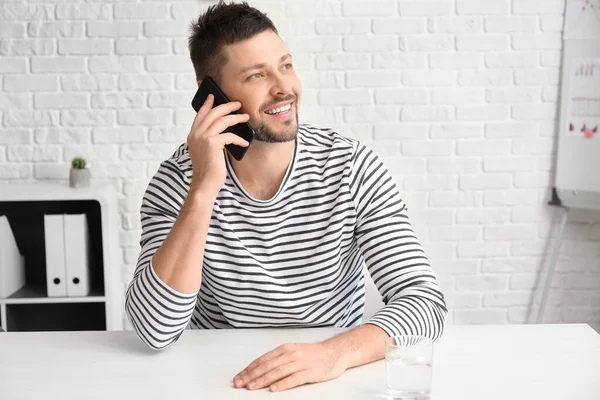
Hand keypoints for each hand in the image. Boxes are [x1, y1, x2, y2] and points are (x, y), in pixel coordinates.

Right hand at [187, 94, 249, 195]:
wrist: (204, 184)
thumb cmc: (208, 171)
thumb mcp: (206, 152)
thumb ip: (210, 140)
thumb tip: (224, 131)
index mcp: (193, 135)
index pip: (200, 115)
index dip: (207, 104)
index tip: (213, 96)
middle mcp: (196, 134)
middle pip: (213, 113)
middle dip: (226, 106)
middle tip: (238, 104)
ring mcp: (203, 138)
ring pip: (222, 120)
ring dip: (236, 117)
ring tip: (246, 117)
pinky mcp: (212, 143)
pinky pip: (229, 135)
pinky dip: (239, 139)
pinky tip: (244, 143)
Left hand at [232, 342, 347, 391]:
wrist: (335, 351)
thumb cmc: (312, 354)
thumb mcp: (293, 352)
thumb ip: (278, 359)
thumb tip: (259, 369)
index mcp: (284, 349)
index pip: (262, 360)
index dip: (249, 369)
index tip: (238, 378)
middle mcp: (291, 354)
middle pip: (267, 366)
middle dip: (251, 376)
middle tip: (239, 384)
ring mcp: (300, 363)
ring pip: (278, 372)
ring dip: (263, 380)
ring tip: (252, 387)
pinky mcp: (310, 372)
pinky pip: (294, 378)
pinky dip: (282, 384)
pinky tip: (274, 389)